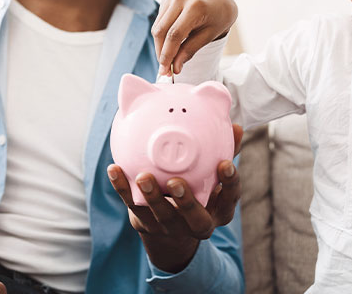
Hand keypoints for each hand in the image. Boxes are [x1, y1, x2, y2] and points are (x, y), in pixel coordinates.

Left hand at [107, 124, 243, 272]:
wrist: (170, 222)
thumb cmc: (199, 187)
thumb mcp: (213, 174)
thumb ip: (225, 150)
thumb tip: (236, 126)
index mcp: (219, 209)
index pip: (229, 198)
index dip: (229, 184)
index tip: (224, 164)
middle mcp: (197, 222)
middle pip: (195, 218)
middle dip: (186, 202)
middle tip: (176, 182)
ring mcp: (171, 226)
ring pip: (161, 215)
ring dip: (152, 197)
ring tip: (143, 177)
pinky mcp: (146, 223)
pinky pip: (132, 205)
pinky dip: (122, 188)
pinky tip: (114, 169)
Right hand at [152, 0, 236, 75]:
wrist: (219, 1)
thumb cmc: (217, 19)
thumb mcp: (208, 36)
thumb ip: (190, 51)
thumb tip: (175, 68)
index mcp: (195, 7)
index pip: (174, 34)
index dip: (168, 54)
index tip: (166, 70)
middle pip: (161, 31)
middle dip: (161, 52)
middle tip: (164, 70)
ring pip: (157, 28)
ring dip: (159, 46)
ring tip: (167, 61)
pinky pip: (159, 22)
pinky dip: (162, 37)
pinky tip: (170, 45)